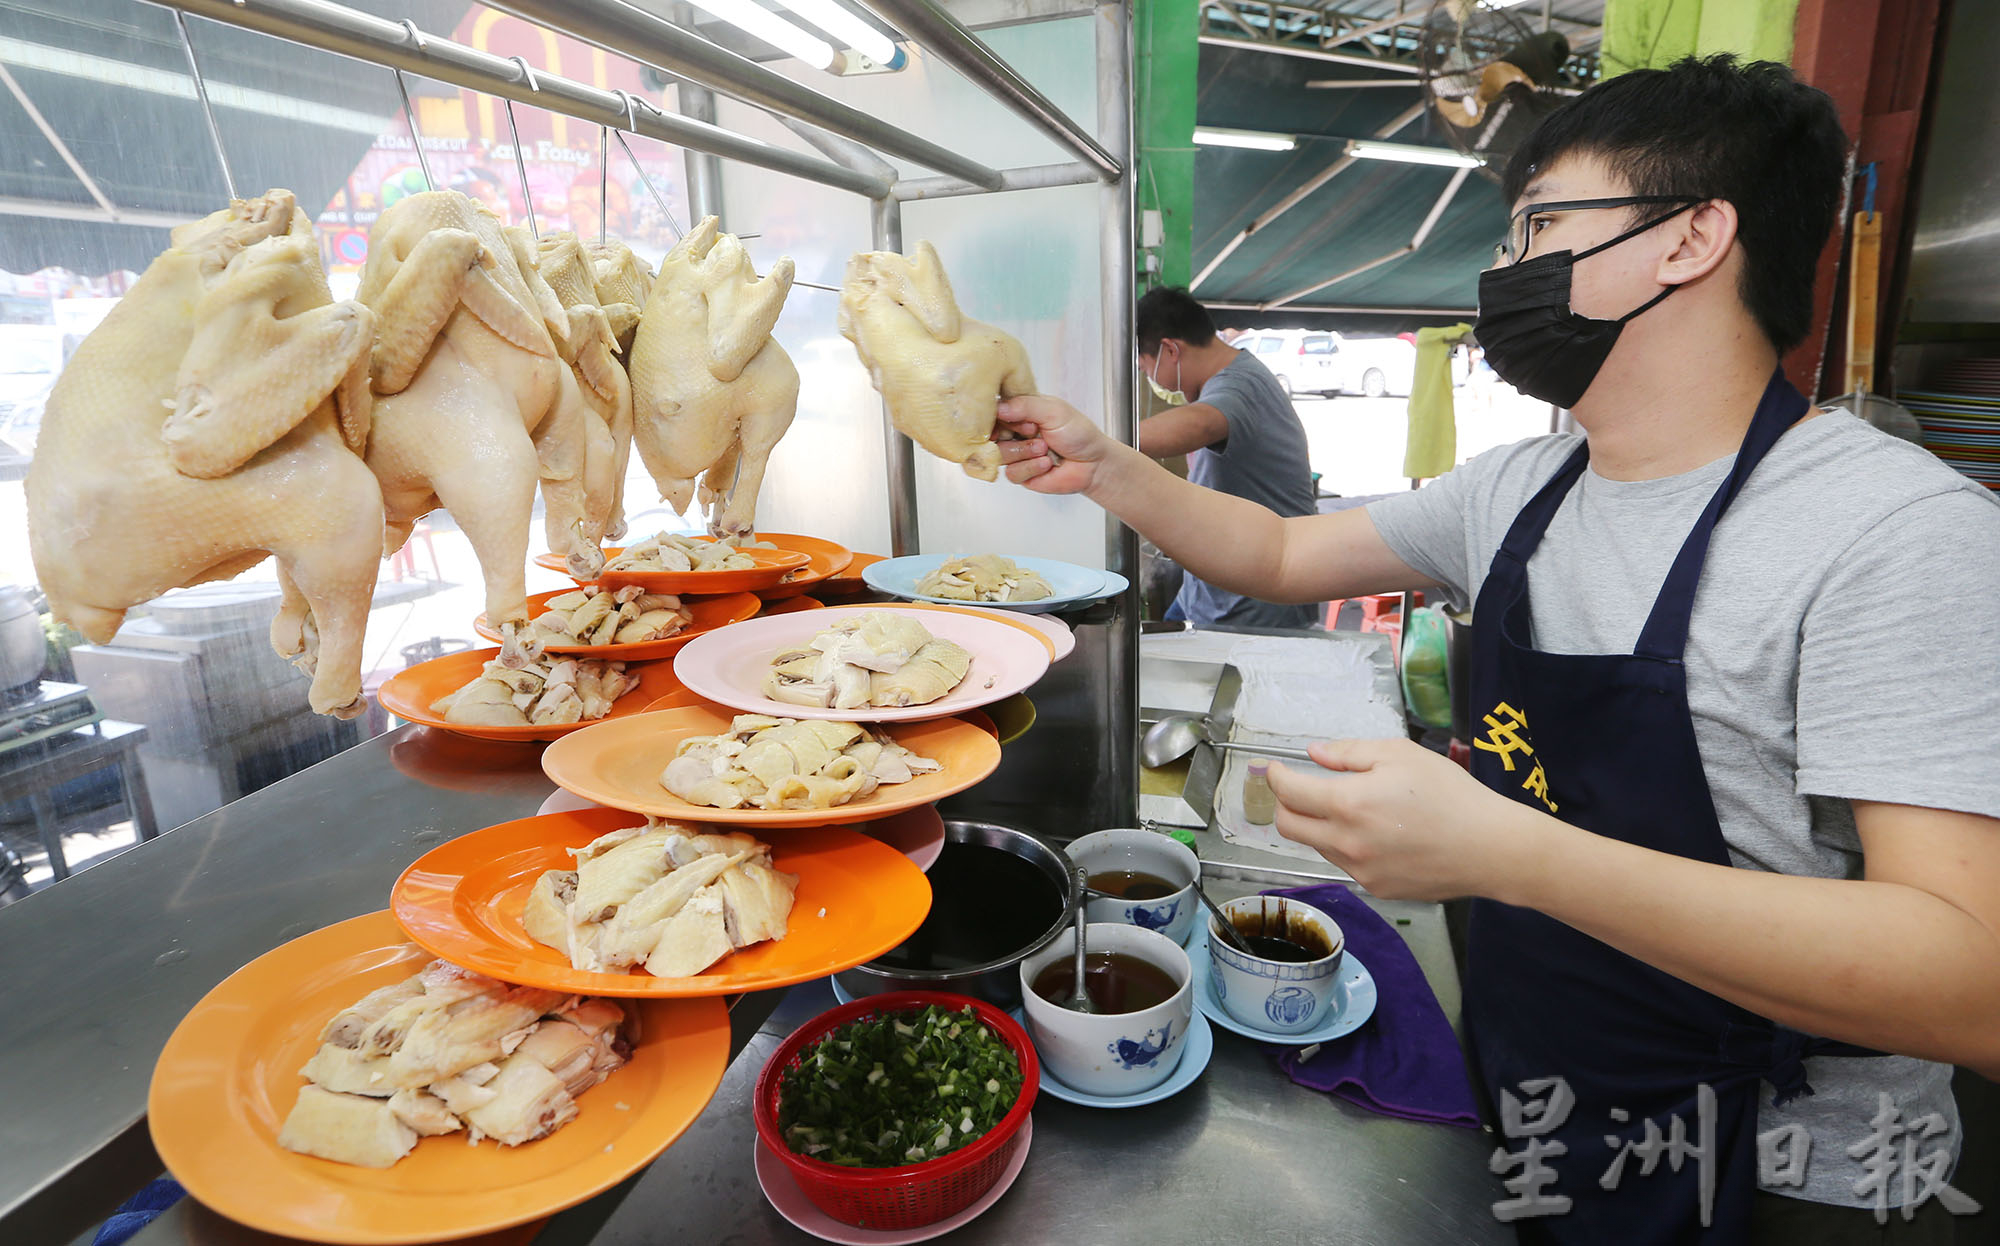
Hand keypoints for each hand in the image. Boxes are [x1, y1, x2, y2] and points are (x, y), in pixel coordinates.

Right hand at [994, 395, 1114, 494]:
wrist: (1093, 464)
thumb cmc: (1078, 434)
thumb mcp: (1053, 411)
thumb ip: (1025, 405)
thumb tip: (998, 407)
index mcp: (1021, 410)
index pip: (993, 409)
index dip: (995, 414)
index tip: (1007, 416)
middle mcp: (1015, 430)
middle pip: (990, 433)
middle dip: (1012, 432)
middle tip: (1032, 430)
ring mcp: (1016, 452)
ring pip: (999, 454)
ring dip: (1024, 451)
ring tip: (1044, 448)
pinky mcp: (1020, 473)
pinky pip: (1011, 473)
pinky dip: (1030, 467)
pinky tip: (1046, 463)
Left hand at [1263, 738, 1538, 901]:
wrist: (1490, 848)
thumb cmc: (1451, 795)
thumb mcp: (1400, 755)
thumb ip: (1350, 753)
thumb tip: (1314, 754)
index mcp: (1348, 804)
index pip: (1289, 793)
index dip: (1276, 777)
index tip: (1277, 769)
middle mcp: (1346, 842)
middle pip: (1289, 826)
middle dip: (1285, 804)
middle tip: (1300, 789)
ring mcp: (1359, 870)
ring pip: (1317, 845)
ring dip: (1318, 825)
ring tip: (1349, 807)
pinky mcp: (1376, 888)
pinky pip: (1345, 863)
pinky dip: (1345, 845)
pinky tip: (1375, 833)